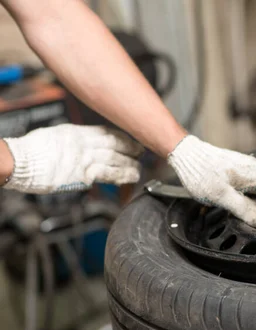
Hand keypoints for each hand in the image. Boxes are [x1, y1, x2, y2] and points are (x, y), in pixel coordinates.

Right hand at [2, 124, 142, 193]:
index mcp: (76, 132)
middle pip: (115, 144)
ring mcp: (85, 159)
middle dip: (130, 148)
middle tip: (142, 152)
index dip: (122, 137)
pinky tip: (131, 177)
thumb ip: (73, 140)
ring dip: (130, 164)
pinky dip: (122, 176)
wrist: (20, 162)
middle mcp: (83, 144)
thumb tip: (85, 145)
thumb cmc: (31, 151)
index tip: (131, 140)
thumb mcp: (55, 136)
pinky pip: (108, 175)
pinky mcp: (83, 175)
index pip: (105, 132)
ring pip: (116, 159)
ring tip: (139, 167)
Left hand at [167, 135, 255, 226]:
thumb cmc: (201, 173)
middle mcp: (254, 168)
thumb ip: (244, 209)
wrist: (185, 153)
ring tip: (255, 215)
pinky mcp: (238, 167)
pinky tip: (243, 203)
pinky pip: (254, 183)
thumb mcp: (221, 196)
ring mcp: (246, 166)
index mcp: (255, 174)